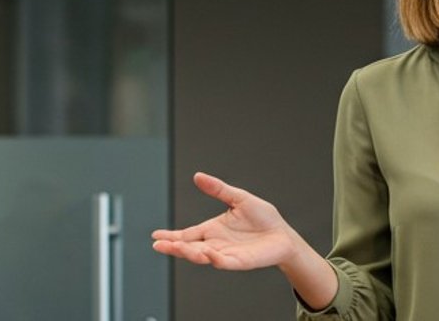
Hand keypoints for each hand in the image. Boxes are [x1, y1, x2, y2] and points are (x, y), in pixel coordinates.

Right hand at [151, 172, 305, 270]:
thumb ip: (218, 189)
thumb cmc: (263, 218)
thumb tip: (198, 176)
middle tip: (159, 245)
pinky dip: (215, 259)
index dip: (171, 236)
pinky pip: (224, 262)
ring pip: (202, 256)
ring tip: (177, 248)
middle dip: (174, 247)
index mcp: (212, 229)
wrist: (283, 234)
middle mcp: (215, 243)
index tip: (155, 237)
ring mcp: (226, 254)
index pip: (187, 234)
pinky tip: (207, 254)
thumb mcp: (238, 198)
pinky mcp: (240, 261)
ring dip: (189, 253)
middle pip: (190, 247)